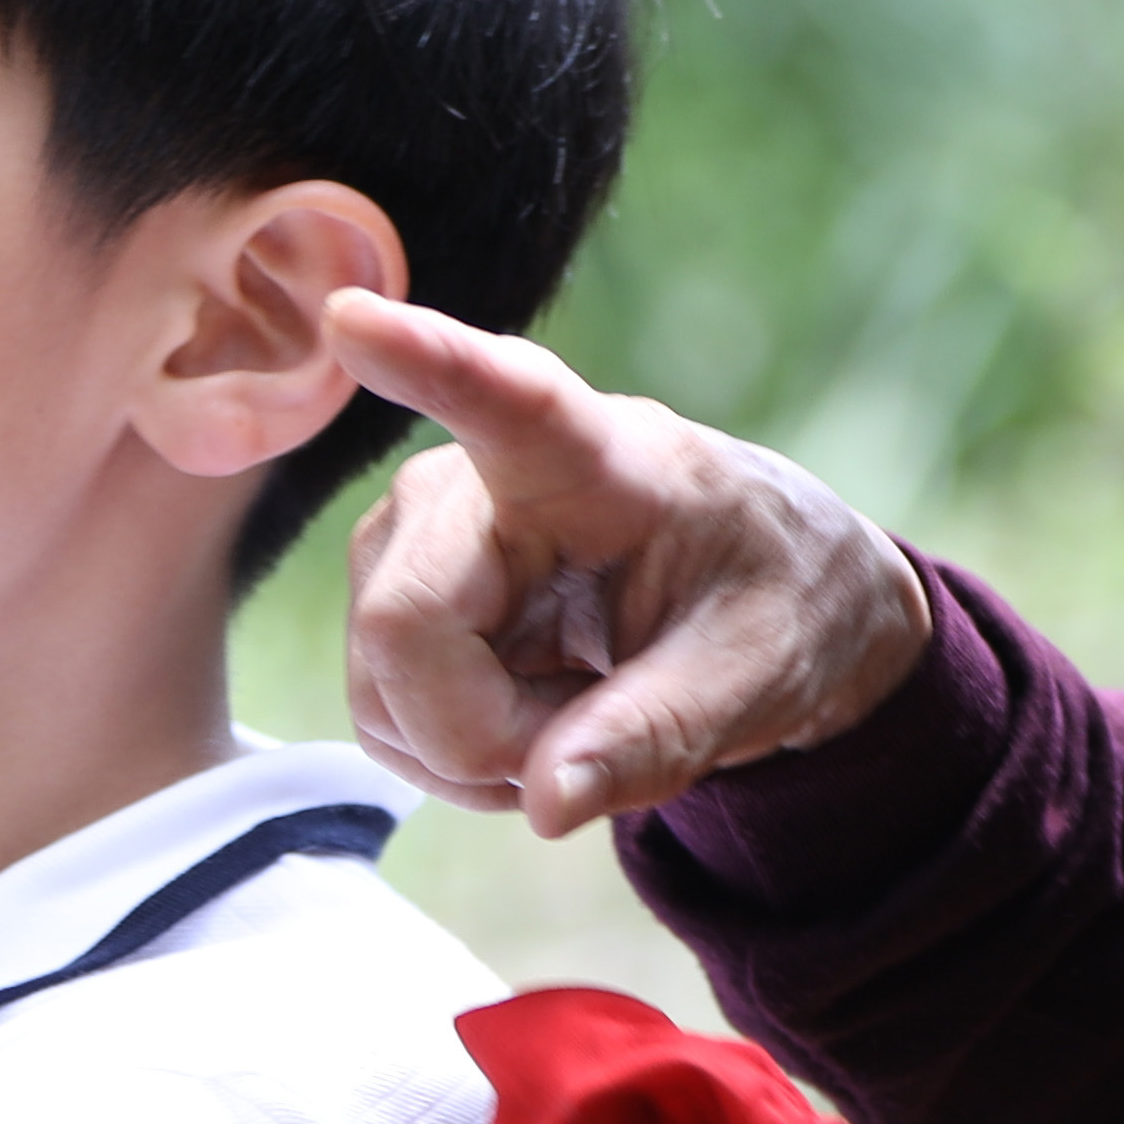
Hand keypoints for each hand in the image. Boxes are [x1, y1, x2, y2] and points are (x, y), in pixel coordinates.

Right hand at [326, 287, 934, 841]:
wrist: (753, 609)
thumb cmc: (769, 607)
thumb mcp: (757, 678)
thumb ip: (659, 735)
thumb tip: (546, 802)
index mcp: (597, 459)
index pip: (507, 400)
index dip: (425, 362)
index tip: (354, 321)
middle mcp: (470, 480)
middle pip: (402, 630)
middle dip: (483, 736)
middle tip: (593, 745)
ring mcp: (412, 539)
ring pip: (382, 691)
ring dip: (476, 752)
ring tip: (575, 717)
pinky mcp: (386, 596)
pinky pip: (381, 717)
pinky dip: (454, 755)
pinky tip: (527, 721)